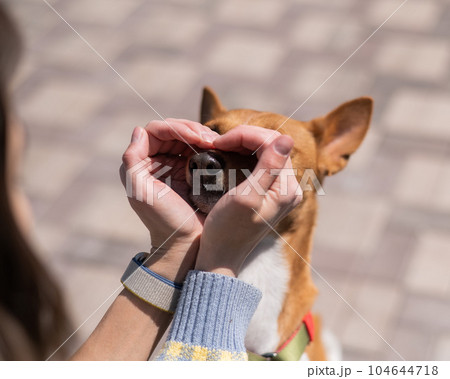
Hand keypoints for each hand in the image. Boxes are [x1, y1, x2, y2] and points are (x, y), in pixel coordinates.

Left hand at [120, 119, 217, 281]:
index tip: (195, 138)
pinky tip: (217, 149)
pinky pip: (198, 150)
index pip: (155, 131)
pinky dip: (208, 145)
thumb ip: (132, 161)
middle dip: (191, 129)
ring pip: (186, 138)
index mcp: (141, 164)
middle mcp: (157, 161)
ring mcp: (175, 166)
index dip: (175, 128)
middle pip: (172, 131)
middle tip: (209, 139)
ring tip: (215, 142)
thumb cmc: (163, 220)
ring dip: (201, 135)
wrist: (186, 243)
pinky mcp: (191, 172)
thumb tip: (139, 130)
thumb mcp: (141, 192)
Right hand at [195, 126, 302, 277]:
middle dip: (244, 137)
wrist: (221, 257)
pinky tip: (229, 155)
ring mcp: (280, 190)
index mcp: (287, 188)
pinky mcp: (269, 193)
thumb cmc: (228, 229)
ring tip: (221, 146)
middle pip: (271, 144)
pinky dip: (244, 154)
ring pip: (266, 151)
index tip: (219, 142)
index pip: (272, 142)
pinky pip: (261, 163)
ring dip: (244, 144)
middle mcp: (289, 188)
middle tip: (218, 142)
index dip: (245, 135)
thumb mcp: (247, 197)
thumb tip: (287, 137)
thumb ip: (269, 167)